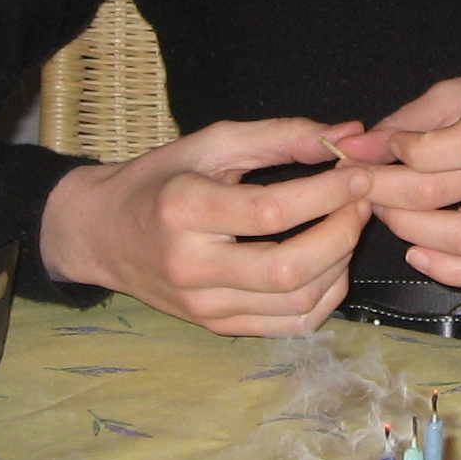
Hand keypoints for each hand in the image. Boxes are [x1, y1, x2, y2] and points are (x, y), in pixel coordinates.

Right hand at [39, 115, 376, 336]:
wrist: (99, 234)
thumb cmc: (159, 180)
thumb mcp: (211, 144)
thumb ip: (280, 136)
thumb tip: (347, 132)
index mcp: (184, 210)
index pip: (272, 211)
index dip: (328, 194)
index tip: (358, 174)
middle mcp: (191, 266)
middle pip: (289, 268)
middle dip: (343, 233)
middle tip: (362, 202)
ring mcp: (204, 306)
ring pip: (297, 302)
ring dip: (340, 264)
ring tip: (347, 227)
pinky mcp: (217, 327)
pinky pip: (290, 326)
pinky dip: (325, 297)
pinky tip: (330, 264)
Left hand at [333, 65, 460, 287]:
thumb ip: (407, 121)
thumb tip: (351, 148)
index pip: (460, 144)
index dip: (405, 151)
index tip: (378, 148)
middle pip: (442, 193)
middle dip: (383, 192)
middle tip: (359, 185)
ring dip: (408, 229)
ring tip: (387, 212)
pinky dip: (450, 271)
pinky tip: (418, 253)